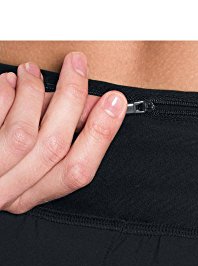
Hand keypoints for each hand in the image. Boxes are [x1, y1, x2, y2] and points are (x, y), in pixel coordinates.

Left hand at [0, 52, 126, 213]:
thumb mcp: (27, 163)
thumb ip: (59, 137)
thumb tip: (89, 105)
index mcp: (31, 195)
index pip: (77, 170)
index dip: (100, 135)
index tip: (115, 104)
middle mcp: (11, 190)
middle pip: (54, 147)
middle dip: (73, 101)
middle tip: (78, 68)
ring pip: (24, 134)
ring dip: (33, 94)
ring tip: (32, 74)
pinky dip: (5, 93)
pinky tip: (9, 84)